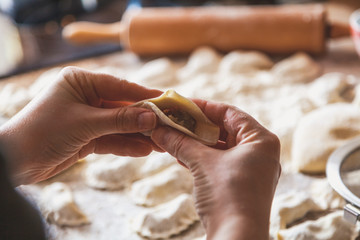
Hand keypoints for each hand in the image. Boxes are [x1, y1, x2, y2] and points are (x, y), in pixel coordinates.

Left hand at [0, 67, 161, 184]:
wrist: (15, 161)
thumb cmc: (43, 131)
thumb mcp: (85, 123)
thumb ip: (120, 120)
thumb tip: (151, 117)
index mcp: (81, 82)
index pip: (120, 86)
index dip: (144, 94)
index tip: (166, 100)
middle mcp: (85, 97)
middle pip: (122, 107)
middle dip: (143, 119)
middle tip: (167, 125)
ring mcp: (87, 118)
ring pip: (119, 125)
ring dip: (138, 135)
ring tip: (161, 143)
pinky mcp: (86, 137)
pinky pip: (111, 139)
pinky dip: (125, 145)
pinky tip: (144, 151)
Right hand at [151, 100, 280, 239]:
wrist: (236, 236)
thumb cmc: (228, 196)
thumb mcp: (202, 163)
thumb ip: (180, 142)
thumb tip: (158, 129)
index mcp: (260, 139)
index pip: (229, 113)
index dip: (202, 107)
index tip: (180, 105)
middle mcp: (260, 152)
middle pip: (224, 129)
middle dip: (196, 126)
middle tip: (173, 121)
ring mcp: (251, 169)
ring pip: (219, 147)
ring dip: (195, 142)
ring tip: (173, 136)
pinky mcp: (241, 183)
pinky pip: (219, 162)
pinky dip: (200, 157)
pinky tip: (180, 155)